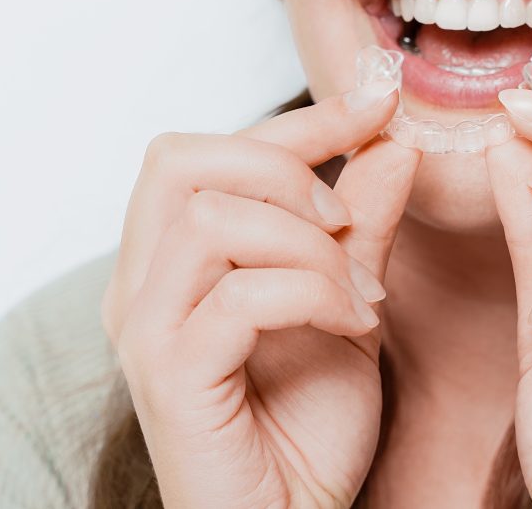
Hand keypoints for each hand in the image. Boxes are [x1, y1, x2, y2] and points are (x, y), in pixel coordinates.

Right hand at [102, 80, 420, 508]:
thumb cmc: (307, 428)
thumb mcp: (347, 305)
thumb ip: (361, 227)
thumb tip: (391, 143)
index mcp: (171, 261)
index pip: (211, 152)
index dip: (296, 120)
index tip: (377, 103)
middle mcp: (140, 285)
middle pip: (179, 159)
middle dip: (283, 169)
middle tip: (346, 222)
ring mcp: (146, 329)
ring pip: (210, 218)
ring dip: (308, 244)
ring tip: (358, 296)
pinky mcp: (168, 376)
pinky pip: (239, 293)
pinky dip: (313, 294)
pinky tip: (353, 326)